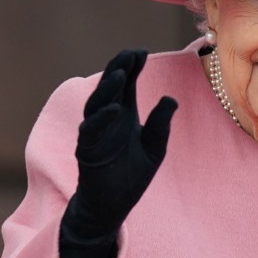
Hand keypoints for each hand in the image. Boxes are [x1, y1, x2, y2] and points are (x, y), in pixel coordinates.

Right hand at [63, 48, 177, 240]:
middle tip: (131, 53)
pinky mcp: (87, 150)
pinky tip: (115, 108)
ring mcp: (95, 133)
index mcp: (123, 115)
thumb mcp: (154, 148)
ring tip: (122, 74)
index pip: (126, 85)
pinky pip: (91, 130)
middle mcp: (107, 119)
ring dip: (108, 88)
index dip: (132, 67)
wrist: (113, 206)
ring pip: (97, 104)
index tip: (142, 51)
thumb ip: (160, 125)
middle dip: (119, 69)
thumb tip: (170, 99)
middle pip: (110, 87)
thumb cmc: (132, 176)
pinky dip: (102, 119)